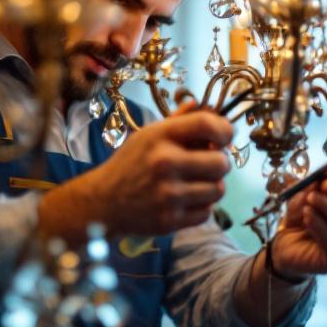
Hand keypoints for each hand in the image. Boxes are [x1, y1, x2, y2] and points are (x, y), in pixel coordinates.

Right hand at [38, 102, 231, 240]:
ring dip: (213, 186)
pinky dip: (202, 206)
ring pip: (218, 189)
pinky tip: (187, 199)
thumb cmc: (130, 164)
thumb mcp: (148, 135)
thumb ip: (179, 121)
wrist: (102, 201)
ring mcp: (168, 194)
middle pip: (221, 162)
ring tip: (197, 182)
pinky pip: (207, 212)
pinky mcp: (170, 220)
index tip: (224, 136)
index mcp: (160, 136)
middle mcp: (165, 163)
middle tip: (209, 163)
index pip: (207, 124)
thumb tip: (203, 106)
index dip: (225, 129)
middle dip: (220, 162)